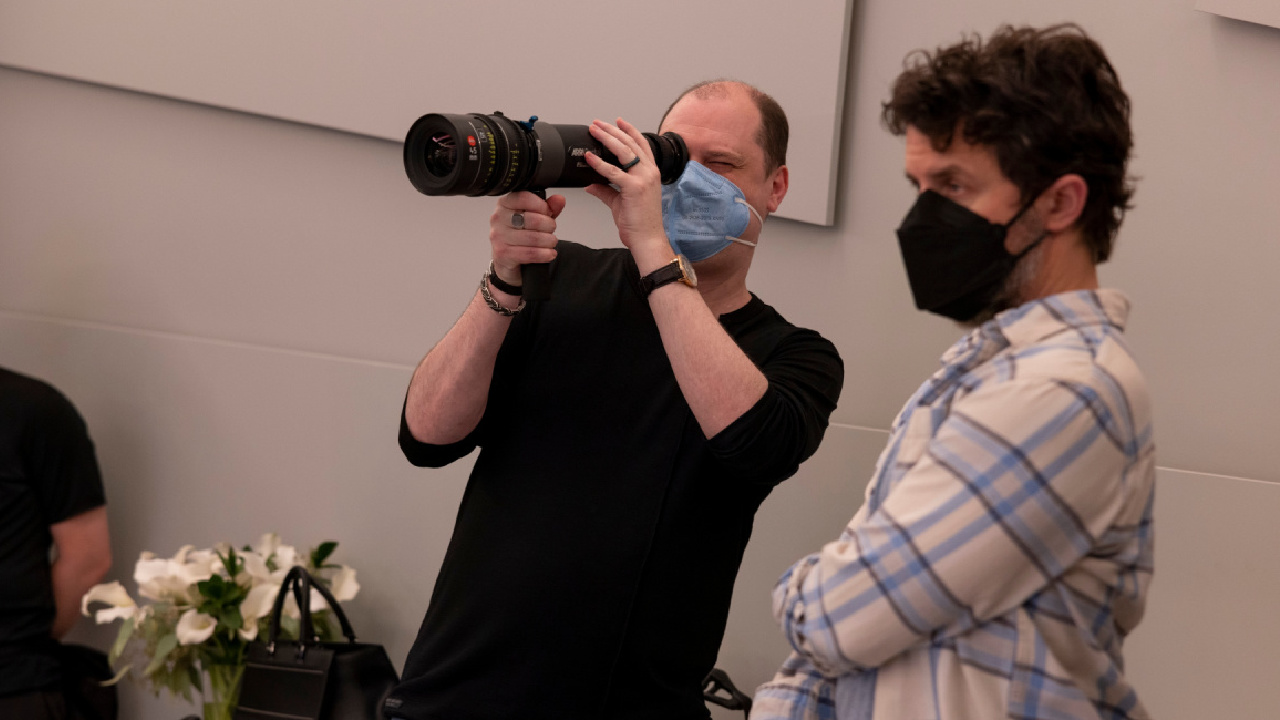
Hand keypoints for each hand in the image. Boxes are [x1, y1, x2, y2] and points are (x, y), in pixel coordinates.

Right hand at [489, 191, 566, 285]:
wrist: (506, 260)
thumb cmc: (520, 234)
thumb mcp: (536, 217)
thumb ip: (548, 207)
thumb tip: (559, 200)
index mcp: (504, 204)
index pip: (525, 198)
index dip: (542, 206)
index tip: (547, 213)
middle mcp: (498, 218)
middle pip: (533, 219)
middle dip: (549, 226)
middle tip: (551, 230)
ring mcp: (498, 237)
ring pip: (533, 238)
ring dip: (549, 241)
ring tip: (551, 242)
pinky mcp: (502, 254)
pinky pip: (530, 253)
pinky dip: (544, 254)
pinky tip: (549, 254)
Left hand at [583, 118, 671, 271]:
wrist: (647, 239)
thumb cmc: (638, 223)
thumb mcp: (620, 202)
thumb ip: (606, 190)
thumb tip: (591, 184)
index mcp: (650, 173)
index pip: (641, 145)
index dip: (629, 131)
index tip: (618, 122)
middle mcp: (649, 172)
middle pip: (630, 143)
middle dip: (613, 130)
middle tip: (598, 124)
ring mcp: (643, 179)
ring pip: (624, 151)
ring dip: (607, 138)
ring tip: (594, 131)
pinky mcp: (634, 188)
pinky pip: (613, 171)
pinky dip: (599, 163)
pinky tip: (589, 157)